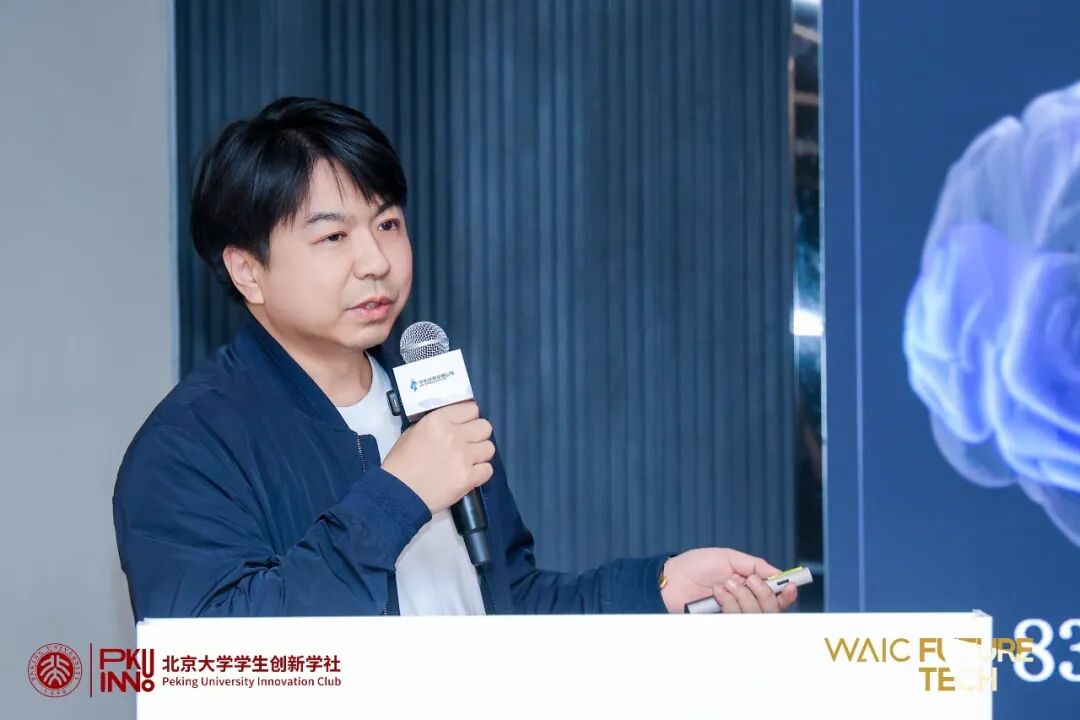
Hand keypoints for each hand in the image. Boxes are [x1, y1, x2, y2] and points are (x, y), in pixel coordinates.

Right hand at [381, 401, 494, 513]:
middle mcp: (454, 435)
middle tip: (468, 443)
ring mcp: (463, 457)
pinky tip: (469, 474)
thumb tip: (453, 424)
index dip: (469, 418)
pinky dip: (480, 472)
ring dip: (480, 454)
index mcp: (438, 420)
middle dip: (478, 434)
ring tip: (468, 461)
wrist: (398, 493)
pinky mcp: (468, 478)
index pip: (471, 409)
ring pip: (489, 448)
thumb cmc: (401, 462)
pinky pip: (488, 470)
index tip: (464, 426)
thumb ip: (437, 424)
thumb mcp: (413, 432)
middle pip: (485, 427)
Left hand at [659, 547, 797, 613]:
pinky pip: (738, 620)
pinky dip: (729, 604)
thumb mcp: (727, 557)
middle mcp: (744, 602)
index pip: (775, 597)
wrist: (671, 578)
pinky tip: (716, 594)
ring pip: (756, 615)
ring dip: (742, 597)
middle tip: (746, 581)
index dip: (786, 594)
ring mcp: (733, 614)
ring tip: (723, 585)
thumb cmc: (695, 566)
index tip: (790, 587)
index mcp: (748, 586)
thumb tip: (778, 573)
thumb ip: (754, 565)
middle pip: (771, 608)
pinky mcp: (722, 623)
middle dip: (762, 593)